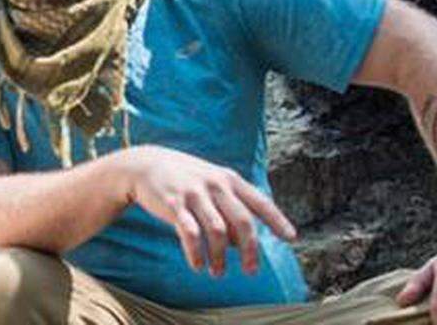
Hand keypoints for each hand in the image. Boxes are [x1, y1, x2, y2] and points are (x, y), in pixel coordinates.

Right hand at [118, 145, 296, 276]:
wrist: (145, 164)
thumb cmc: (185, 179)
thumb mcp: (211, 184)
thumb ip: (230, 209)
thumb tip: (243, 244)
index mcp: (229, 179)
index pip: (260, 201)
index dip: (277, 220)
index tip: (291, 238)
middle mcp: (215, 185)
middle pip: (242, 222)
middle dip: (251, 250)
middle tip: (252, 271)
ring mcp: (194, 194)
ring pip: (217, 231)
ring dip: (220, 257)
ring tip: (218, 273)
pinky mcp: (173, 204)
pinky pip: (190, 233)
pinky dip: (195, 253)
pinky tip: (197, 266)